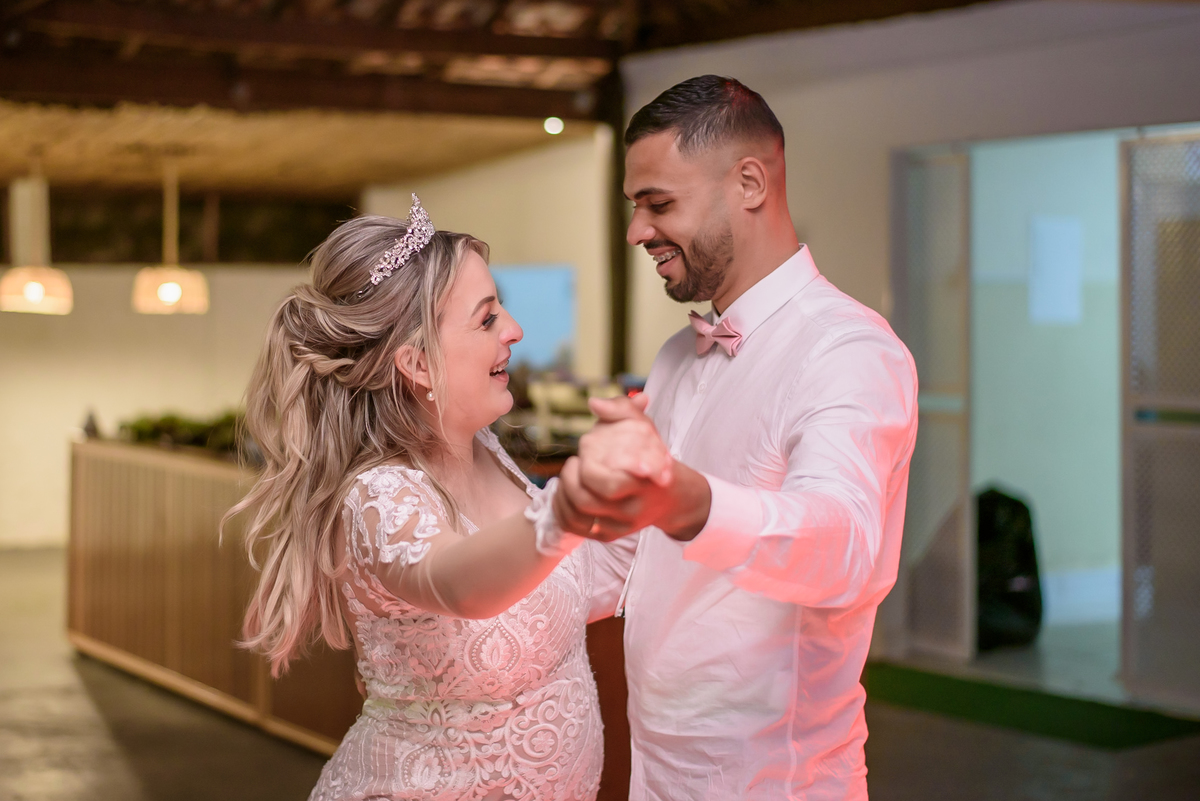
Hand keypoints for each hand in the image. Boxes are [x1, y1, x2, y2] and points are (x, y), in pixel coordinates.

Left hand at [552, 394, 711, 542]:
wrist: (672, 497)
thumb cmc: (653, 458)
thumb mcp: (645, 429)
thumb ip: (623, 410)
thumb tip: (594, 403)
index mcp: (644, 484)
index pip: (608, 482)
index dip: (589, 464)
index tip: (587, 446)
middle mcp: (632, 510)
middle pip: (586, 498)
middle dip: (572, 476)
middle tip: (576, 461)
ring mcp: (620, 525)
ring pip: (577, 514)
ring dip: (565, 489)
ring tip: (570, 472)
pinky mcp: (609, 535)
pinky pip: (576, 527)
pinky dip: (563, 507)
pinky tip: (565, 490)